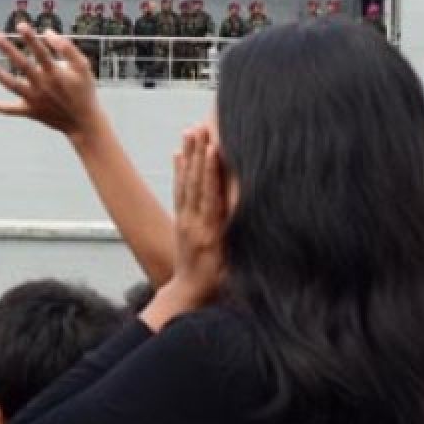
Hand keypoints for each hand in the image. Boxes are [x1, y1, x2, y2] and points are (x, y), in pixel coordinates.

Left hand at [0, 22, 104, 141]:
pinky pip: (10, 110)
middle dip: (8, 49)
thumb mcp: (83, 67)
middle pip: (22, 65)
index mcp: (55, 73)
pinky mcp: (30, 112)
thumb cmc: (84, 92)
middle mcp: (42, 85)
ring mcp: (34, 100)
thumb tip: (47, 32)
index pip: (40, 51)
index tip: (20, 25)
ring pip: (12, 85)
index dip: (30, 38)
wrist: (84, 123)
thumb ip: (67, 48)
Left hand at [143, 126, 226, 329]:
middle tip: (200, 127)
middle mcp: (194, 223)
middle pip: (196, 182)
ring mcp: (185, 221)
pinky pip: (179, 191)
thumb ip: (237, 241)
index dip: (211, 172)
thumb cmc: (218, 284)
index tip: (213, 149)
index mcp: (210, 233)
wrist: (189, 296)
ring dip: (188, 155)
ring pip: (185, 183)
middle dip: (198, 153)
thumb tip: (244, 213)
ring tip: (190, 131)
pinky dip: (179, 171)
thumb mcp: (231, 265)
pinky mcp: (180, 221)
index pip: (211, 195)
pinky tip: (179, 153)